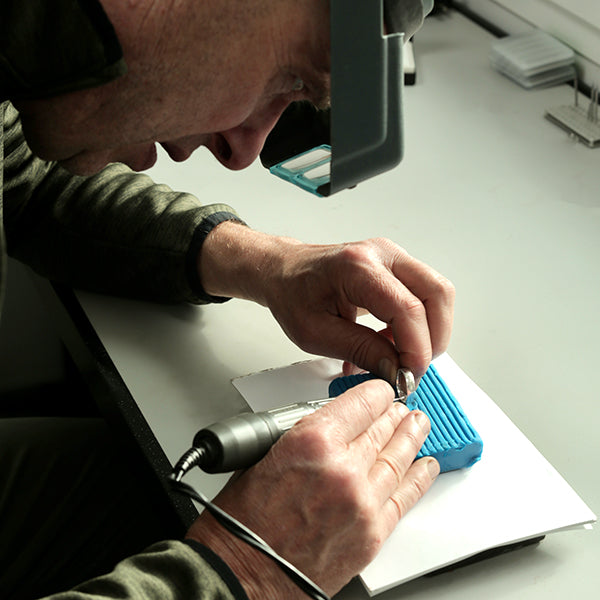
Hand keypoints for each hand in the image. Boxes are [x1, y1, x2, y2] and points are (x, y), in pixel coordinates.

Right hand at [185, 379, 438, 597]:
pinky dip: (418, 478)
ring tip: (417, 425)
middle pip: (382, 429)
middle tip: (400, 409)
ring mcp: (363, 502)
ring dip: (410, 438)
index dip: (376, 392)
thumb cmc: (244, 519)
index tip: (381, 391)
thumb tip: (332, 425)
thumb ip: (306, 434)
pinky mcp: (372, 533)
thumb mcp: (267, 454)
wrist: (244, 573)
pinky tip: (426, 465)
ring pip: (397, 459)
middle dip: (393, 415)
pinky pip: (404, 497)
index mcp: (314, 441)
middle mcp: (343, 468)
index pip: (362, 402)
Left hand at [199, 222, 454, 379]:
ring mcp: (392, 257)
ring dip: (429, 331)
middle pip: (437, 294)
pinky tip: (391, 341)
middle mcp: (381, 254)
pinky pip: (425, 295)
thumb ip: (360, 350)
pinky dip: (419, 324)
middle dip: (433, 338)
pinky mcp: (397, 267)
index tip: (409, 375)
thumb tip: (396, 369)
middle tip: (412, 367)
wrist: (285, 272)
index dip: (415, 348)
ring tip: (398, 354)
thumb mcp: (315, 333)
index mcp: (356, 267)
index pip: (407, 309)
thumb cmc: (292, 294)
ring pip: (438, 293)